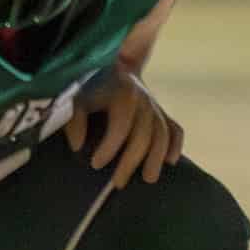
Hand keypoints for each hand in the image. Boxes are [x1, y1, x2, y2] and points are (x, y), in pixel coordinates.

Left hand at [61, 68, 183, 187]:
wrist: (114, 65)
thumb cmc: (92, 86)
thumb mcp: (77, 98)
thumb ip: (74, 120)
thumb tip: (77, 146)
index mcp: (124, 95)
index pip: (120, 126)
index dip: (109, 147)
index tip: (95, 164)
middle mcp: (145, 101)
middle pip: (144, 136)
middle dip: (131, 162)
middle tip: (118, 183)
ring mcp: (156, 106)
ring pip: (163, 135)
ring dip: (156, 159)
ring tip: (148, 179)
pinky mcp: (163, 112)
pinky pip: (176, 129)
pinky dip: (175, 145)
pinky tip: (171, 162)